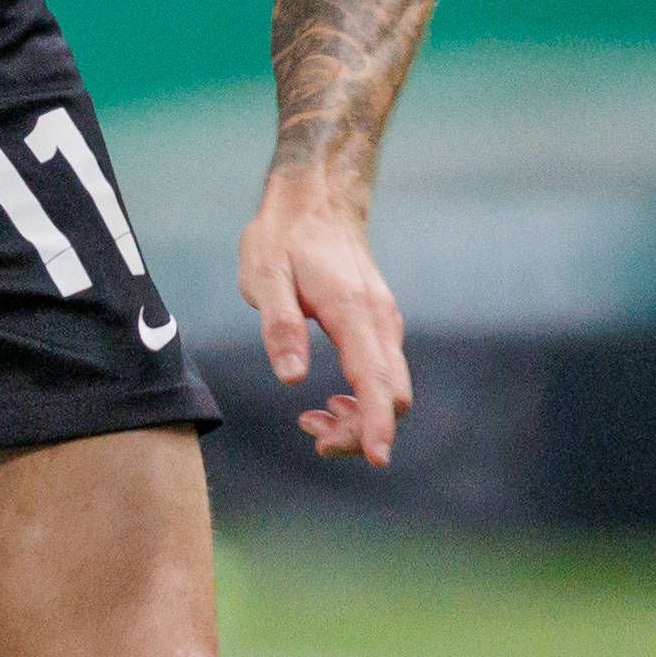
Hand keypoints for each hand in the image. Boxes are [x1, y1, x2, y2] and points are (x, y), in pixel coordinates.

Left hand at [239, 177, 412, 466]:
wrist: (314, 199)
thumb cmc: (284, 237)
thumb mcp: (265, 276)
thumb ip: (280, 326)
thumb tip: (294, 378)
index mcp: (352, 310)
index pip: (375, 379)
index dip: (376, 423)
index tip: (375, 457)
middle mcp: (379, 319)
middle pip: (390, 393)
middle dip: (360, 429)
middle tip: (312, 435)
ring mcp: (383, 321)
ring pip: (389, 387)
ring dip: (358, 416)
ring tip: (311, 421)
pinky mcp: (377, 323)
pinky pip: (381, 372)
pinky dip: (361, 397)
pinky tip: (327, 400)